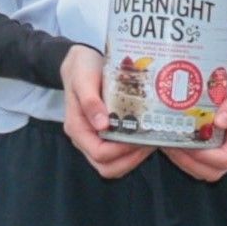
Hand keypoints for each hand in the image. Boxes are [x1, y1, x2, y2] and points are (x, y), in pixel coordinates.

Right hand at [59, 46, 148, 179]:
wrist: (81, 59)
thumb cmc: (82, 67)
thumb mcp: (83, 79)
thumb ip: (90, 101)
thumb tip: (102, 125)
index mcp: (77, 128)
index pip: (99, 153)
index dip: (121, 151)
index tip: (139, 137)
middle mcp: (84, 138)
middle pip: (106, 167)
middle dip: (130, 159)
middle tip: (149, 143)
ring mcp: (94, 138)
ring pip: (114, 165)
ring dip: (133, 158)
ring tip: (149, 141)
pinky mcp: (105, 135)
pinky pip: (119, 154)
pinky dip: (133, 152)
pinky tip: (145, 136)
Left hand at [164, 52, 226, 181]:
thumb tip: (220, 122)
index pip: (223, 160)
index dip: (201, 156)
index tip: (183, 142)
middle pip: (211, 171)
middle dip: (187, 162)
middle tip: (169, 144)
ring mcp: (224, 145)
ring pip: (202, 169)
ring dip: (182, 160)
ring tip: (166, 142)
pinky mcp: (213, 142)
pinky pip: (197, 159)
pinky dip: (183, 154)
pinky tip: (170, 138)